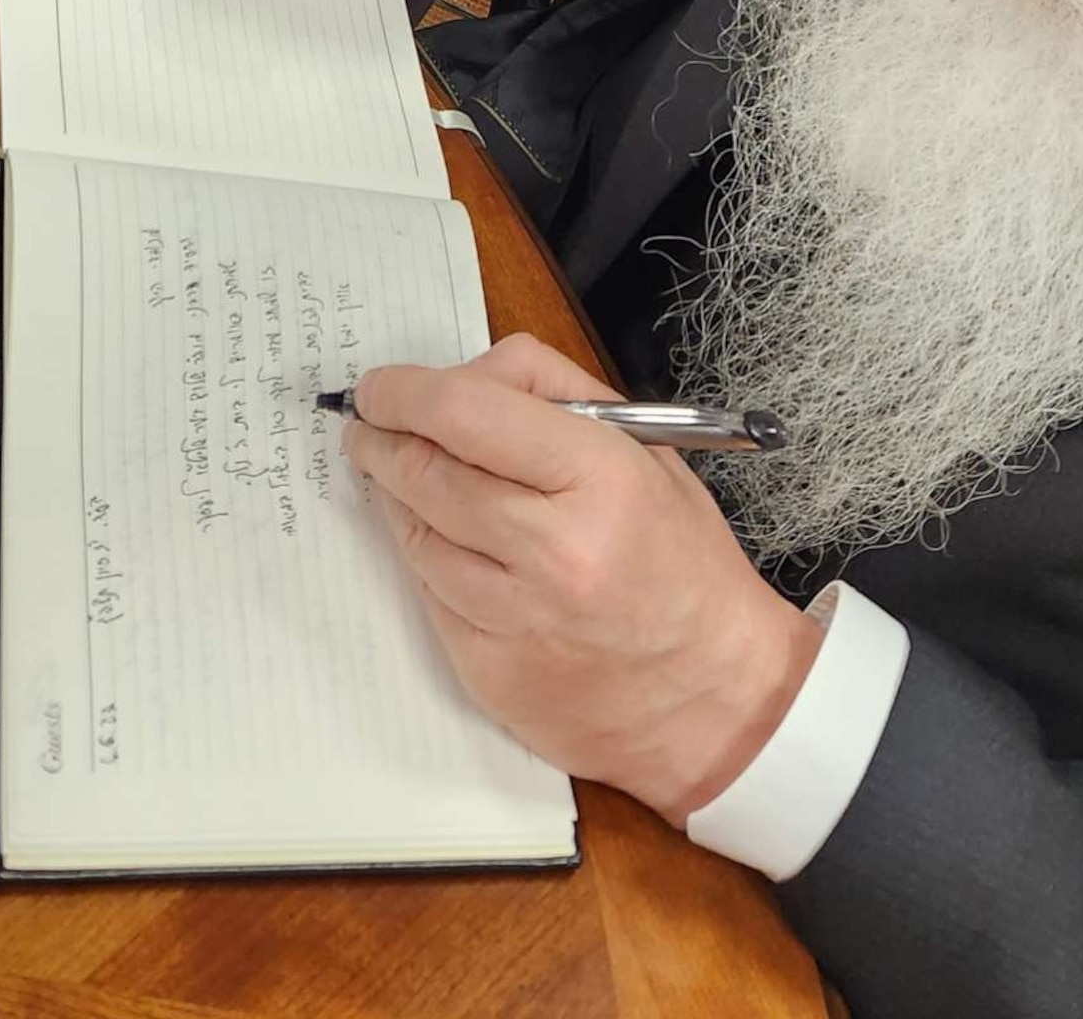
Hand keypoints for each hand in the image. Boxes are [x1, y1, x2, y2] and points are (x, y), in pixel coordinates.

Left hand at [346, 333, 819, 823]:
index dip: (407, 391)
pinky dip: (422, 556)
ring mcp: (514, 619)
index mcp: (598, 480)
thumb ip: (555, 396)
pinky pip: (430, 595)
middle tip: (368, 422)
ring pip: (416, 535)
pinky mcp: (489, 672)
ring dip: (393, 495)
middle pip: (427, 472)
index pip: (468, 413)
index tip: (381, 385)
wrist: (715, 701)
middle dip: (382, 437)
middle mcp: (551, 550)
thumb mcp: (646, 451)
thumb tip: (463, 381)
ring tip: (391, 469)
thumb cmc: (685, 563)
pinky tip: (430, 535)